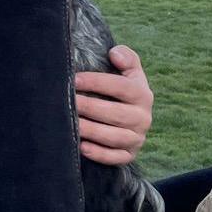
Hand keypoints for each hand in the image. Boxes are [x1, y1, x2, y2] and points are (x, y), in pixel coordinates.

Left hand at [73, 45, 153, 165]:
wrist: (132, 118)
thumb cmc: (122, 91)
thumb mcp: (130, 73)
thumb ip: (127, 58)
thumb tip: (115, 53)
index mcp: (143, 95)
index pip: (122, 87)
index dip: (97, 82)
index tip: (75, 79)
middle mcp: (143, 118)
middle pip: (116, 114)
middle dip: (89, 107)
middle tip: (68, 101)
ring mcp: (137, 138)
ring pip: (114, 137)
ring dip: (91, 130)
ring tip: (71, 123)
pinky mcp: (129, 155)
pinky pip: (116, 158)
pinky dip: (99, 154)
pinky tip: (82, 147)